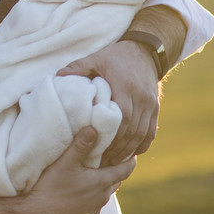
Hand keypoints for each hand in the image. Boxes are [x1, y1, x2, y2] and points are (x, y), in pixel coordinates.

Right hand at [26, 126, 136, 213]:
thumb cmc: (51, 188)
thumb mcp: (65, 162)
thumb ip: (80, 145)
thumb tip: (93, 128)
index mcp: (102, 182)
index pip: (126, 170)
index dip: (131, 160)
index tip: (132, 151)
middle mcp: (102, 197)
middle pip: (116, 180)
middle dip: (117, 168)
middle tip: (112, 156)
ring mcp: (94, 208)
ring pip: (106, 191)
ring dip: (104, 181)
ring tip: (96, 170)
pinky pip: (96, 201)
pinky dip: (94, 192)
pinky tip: (82, 187)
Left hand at [57, 41, 160, 165]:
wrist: (145, 51)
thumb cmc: (116, 56)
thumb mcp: (96, 58)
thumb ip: (77, 67)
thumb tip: (57, 76)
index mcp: (126, 87)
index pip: (123, 117)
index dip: (112, 136)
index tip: (97, 148)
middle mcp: (142, 98)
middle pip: (132, 131)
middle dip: (118, 149)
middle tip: (102, 161)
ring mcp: (151, 105)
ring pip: (142, 135)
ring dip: (128, 151)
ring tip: (112, 162)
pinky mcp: (155, 109)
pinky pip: (150, 132)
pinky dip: (141, 145)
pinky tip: (129, 155)